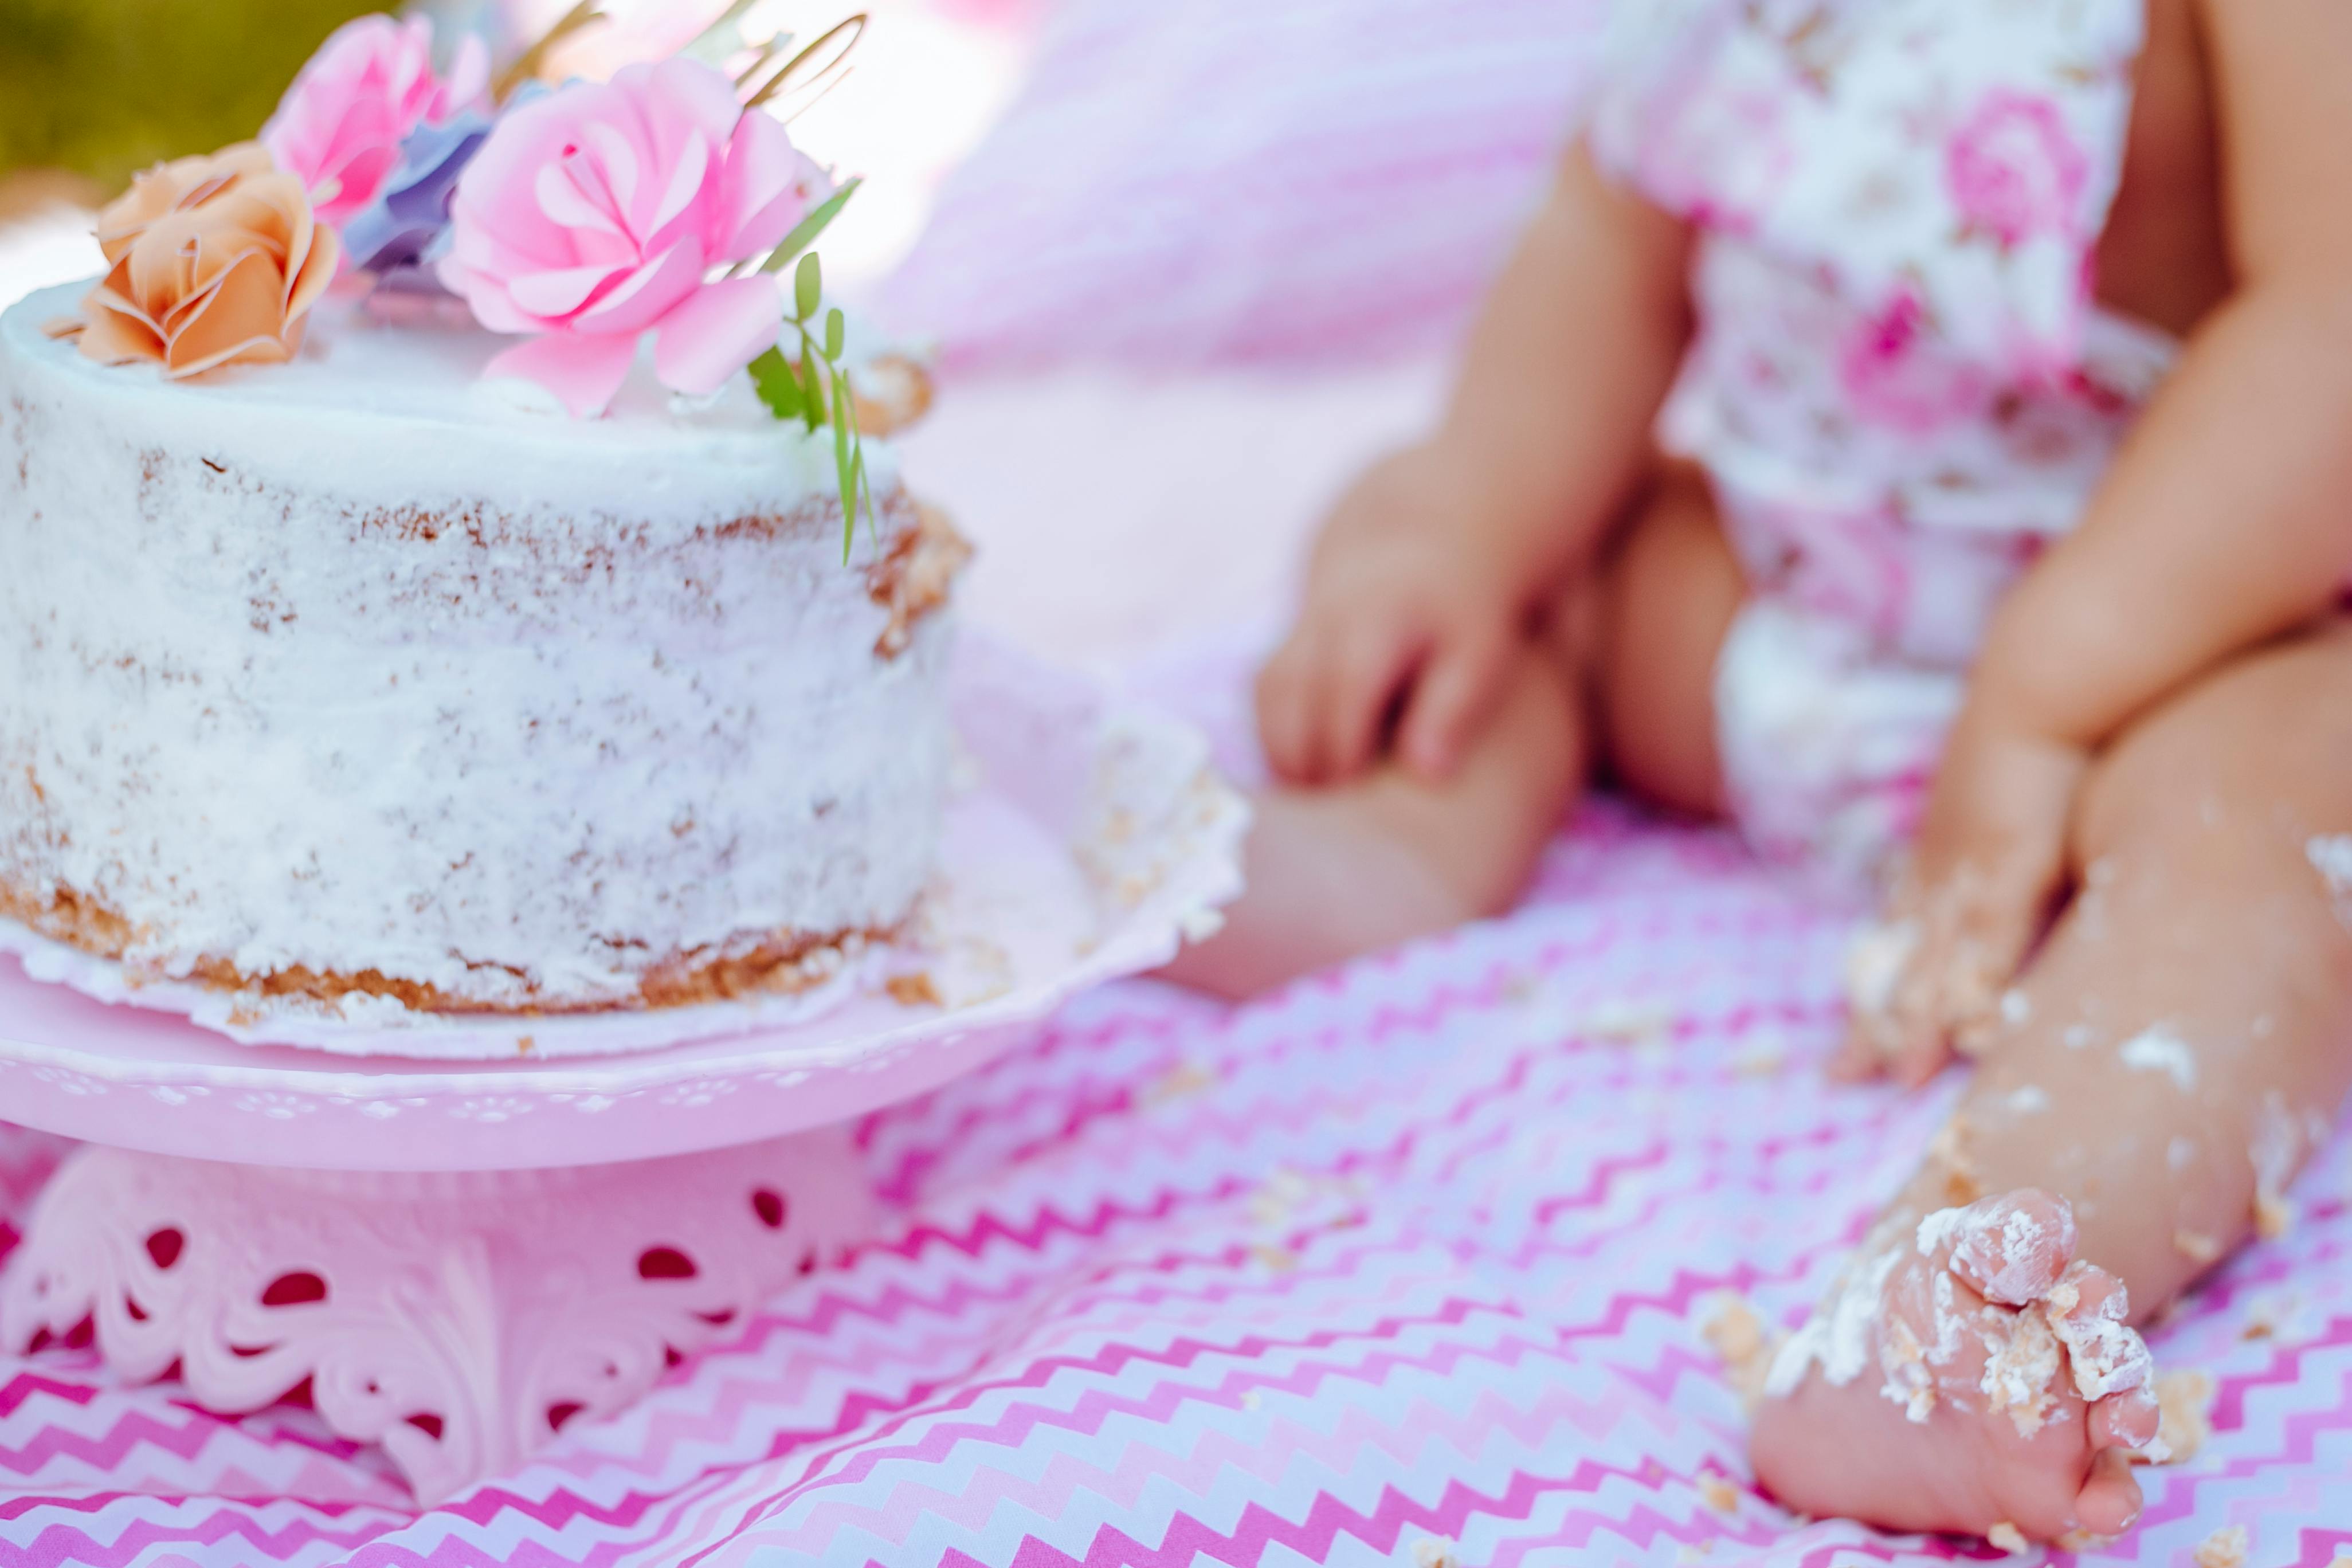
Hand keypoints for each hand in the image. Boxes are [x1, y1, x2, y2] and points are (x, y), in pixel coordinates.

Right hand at [1257, 440, 1533, 785]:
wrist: (1424, 558)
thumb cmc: (1462, 619)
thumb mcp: (1479, 655)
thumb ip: (1453, 708)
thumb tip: (1427, 774)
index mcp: (1376, 620)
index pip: (1343, 687)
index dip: (1343, 743)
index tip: (1357, 787)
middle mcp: (1325, 620)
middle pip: (1289, 695)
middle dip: (1302, 756)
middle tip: (1331, 809)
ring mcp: (1297, 632)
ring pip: (1266, 695)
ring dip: (1279, 751)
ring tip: (1313, 801)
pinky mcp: (1285, 648)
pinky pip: (1261, 697)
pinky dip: (1274, 738)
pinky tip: (1305, 777)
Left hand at [1838, 706, 2088, 1085]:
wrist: (2042, 685)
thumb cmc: (2026, 740)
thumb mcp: (1995, 802)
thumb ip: (1985, 845)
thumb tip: (1979, 870)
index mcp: (1934, 860)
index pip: (1892, 941)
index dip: (1872, 990)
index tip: (1849, 1035)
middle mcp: (1940, 874)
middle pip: (1898, 964)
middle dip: (1871, 1022)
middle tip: (1837, 1079)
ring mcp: (1972, 872)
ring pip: (1935, 965)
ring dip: (1917, 1022)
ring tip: (1897, 1078)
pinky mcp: (2014, 866)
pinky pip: (1991, 944)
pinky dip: (1979, 989)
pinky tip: (1974, 1035)